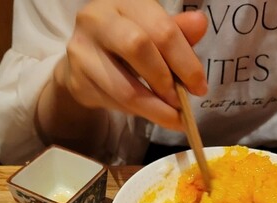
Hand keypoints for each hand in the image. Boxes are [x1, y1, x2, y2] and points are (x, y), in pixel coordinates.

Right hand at [56, 0, 207, 129]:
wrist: (85, 61)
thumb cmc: (125, 43)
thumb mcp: (153, 32)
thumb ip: (175, 31)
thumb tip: (200, 23)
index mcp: (124, 1)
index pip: (160, 28)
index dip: (185, 60)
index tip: (199, 86)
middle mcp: (97, 18)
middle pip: (137, 47)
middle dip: (166, 81)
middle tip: (182, 102)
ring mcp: (82, 49)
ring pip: (124, 87)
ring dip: (155, 108)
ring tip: (173, 117)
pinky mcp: (77, 79)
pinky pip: (113, 103)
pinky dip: (138, 112)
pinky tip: (150, 113)